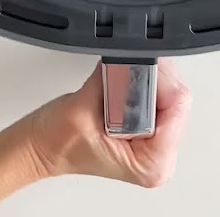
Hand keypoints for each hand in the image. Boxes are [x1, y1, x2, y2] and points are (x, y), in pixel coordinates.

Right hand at [28, 59, 191, 187]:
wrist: (40, 147)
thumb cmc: (56, 142)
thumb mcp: (82, 107)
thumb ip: (111, 79)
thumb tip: (127, 55)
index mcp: (152, 164)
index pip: (178, 105)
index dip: (156, 80)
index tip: (134, 71)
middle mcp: (159, 155)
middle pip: (177, 96)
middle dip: (150, 79)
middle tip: (122, 79)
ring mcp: (156, 141)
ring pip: (169, 90)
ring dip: (144, 79)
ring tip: (116, 90)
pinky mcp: (149, 128)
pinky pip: (158, 92)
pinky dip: (140, 82)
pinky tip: (122, 88)